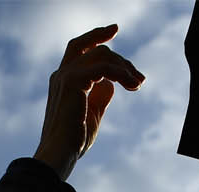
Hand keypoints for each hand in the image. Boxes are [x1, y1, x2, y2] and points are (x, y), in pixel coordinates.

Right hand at [34, 25, 143, 180]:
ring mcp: (65, 76)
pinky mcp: (73, 81)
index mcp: (62, 80)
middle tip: (139, 77)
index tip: (113, 31)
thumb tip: (111, 84)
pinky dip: (122, 74)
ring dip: (125, 67)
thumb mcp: (92, 114)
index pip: (79, 48)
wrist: (59, 153)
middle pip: (92, 47)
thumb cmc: (73, 141)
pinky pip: (104, 67)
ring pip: (101, 54)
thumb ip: (100, 96)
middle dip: (119, 57)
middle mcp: (61, 74)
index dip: (96, 36)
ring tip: (138, 84)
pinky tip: (132, 85)